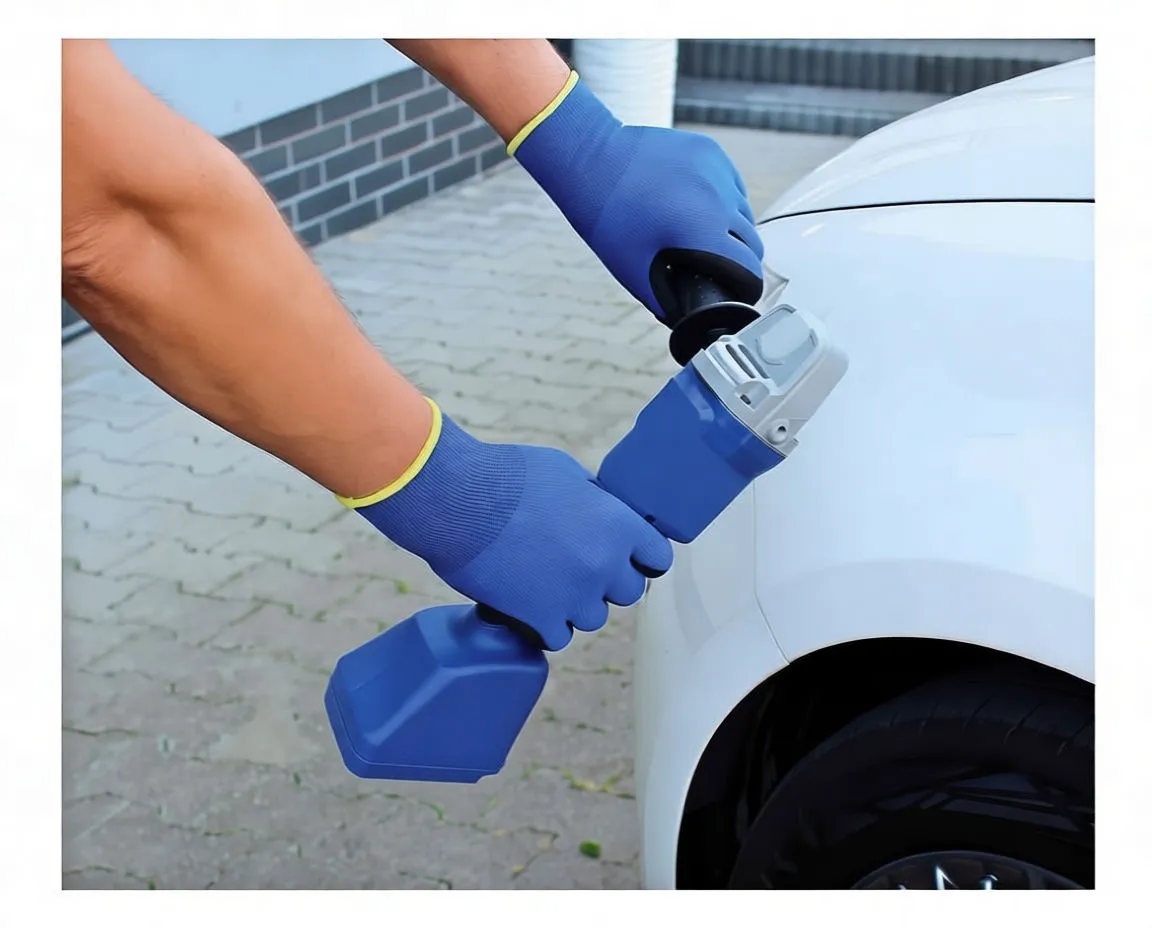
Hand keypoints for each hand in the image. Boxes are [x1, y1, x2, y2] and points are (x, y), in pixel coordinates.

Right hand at [338, 399, 673, 651]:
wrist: (456, 499)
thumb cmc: (507, 475)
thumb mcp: (566, 471)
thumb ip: (595, 499)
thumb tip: (602, 511)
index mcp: (618, 524)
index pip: (659, 558)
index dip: (642, 558)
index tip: (628, 558)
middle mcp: (605, 564)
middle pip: (628, 593)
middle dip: (606, 581)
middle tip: (576, 566)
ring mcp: (574, 595)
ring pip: (593, 618)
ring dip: (574, 605)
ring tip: (545, 583)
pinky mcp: (539, 618)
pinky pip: (557, 637)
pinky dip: (544, 625)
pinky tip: (528, 605)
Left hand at [509, 72, 764, 321]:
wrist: (591, 161)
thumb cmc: (607, 220)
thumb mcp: (634, 271)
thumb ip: (665, 300)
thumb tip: (683, 320)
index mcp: (703, 231)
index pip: (749, 267)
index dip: (745, 286)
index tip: (736, 291)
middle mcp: (719, 198)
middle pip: (752, 239)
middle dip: (740, 257)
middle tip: (717, 267)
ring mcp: (716, 169)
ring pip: (742, 209)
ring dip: (730, 226)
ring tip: (700, 233)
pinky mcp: (709, 150)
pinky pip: (729, 183)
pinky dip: (721, 198)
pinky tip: (695, 204)